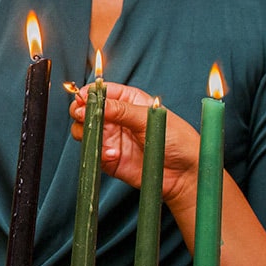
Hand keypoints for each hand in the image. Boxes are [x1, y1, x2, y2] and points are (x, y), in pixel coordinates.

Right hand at [68, 81, 201, 208]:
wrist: (185, 173)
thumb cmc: (177, 140)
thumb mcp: (150, 118)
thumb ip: (122, 110)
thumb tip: (96, 103)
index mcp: (129, 101)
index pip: (102, 91)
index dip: (89, 94)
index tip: (82, 98)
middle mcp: (116, 118)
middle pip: (86, 110)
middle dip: (80, 111)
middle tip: (82, 116)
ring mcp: (111, 138)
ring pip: (84, 130)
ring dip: (86, 132)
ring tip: (98, 137)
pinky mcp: (108, 159)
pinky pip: (93, 152)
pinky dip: (97, 153)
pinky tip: (112, 155)